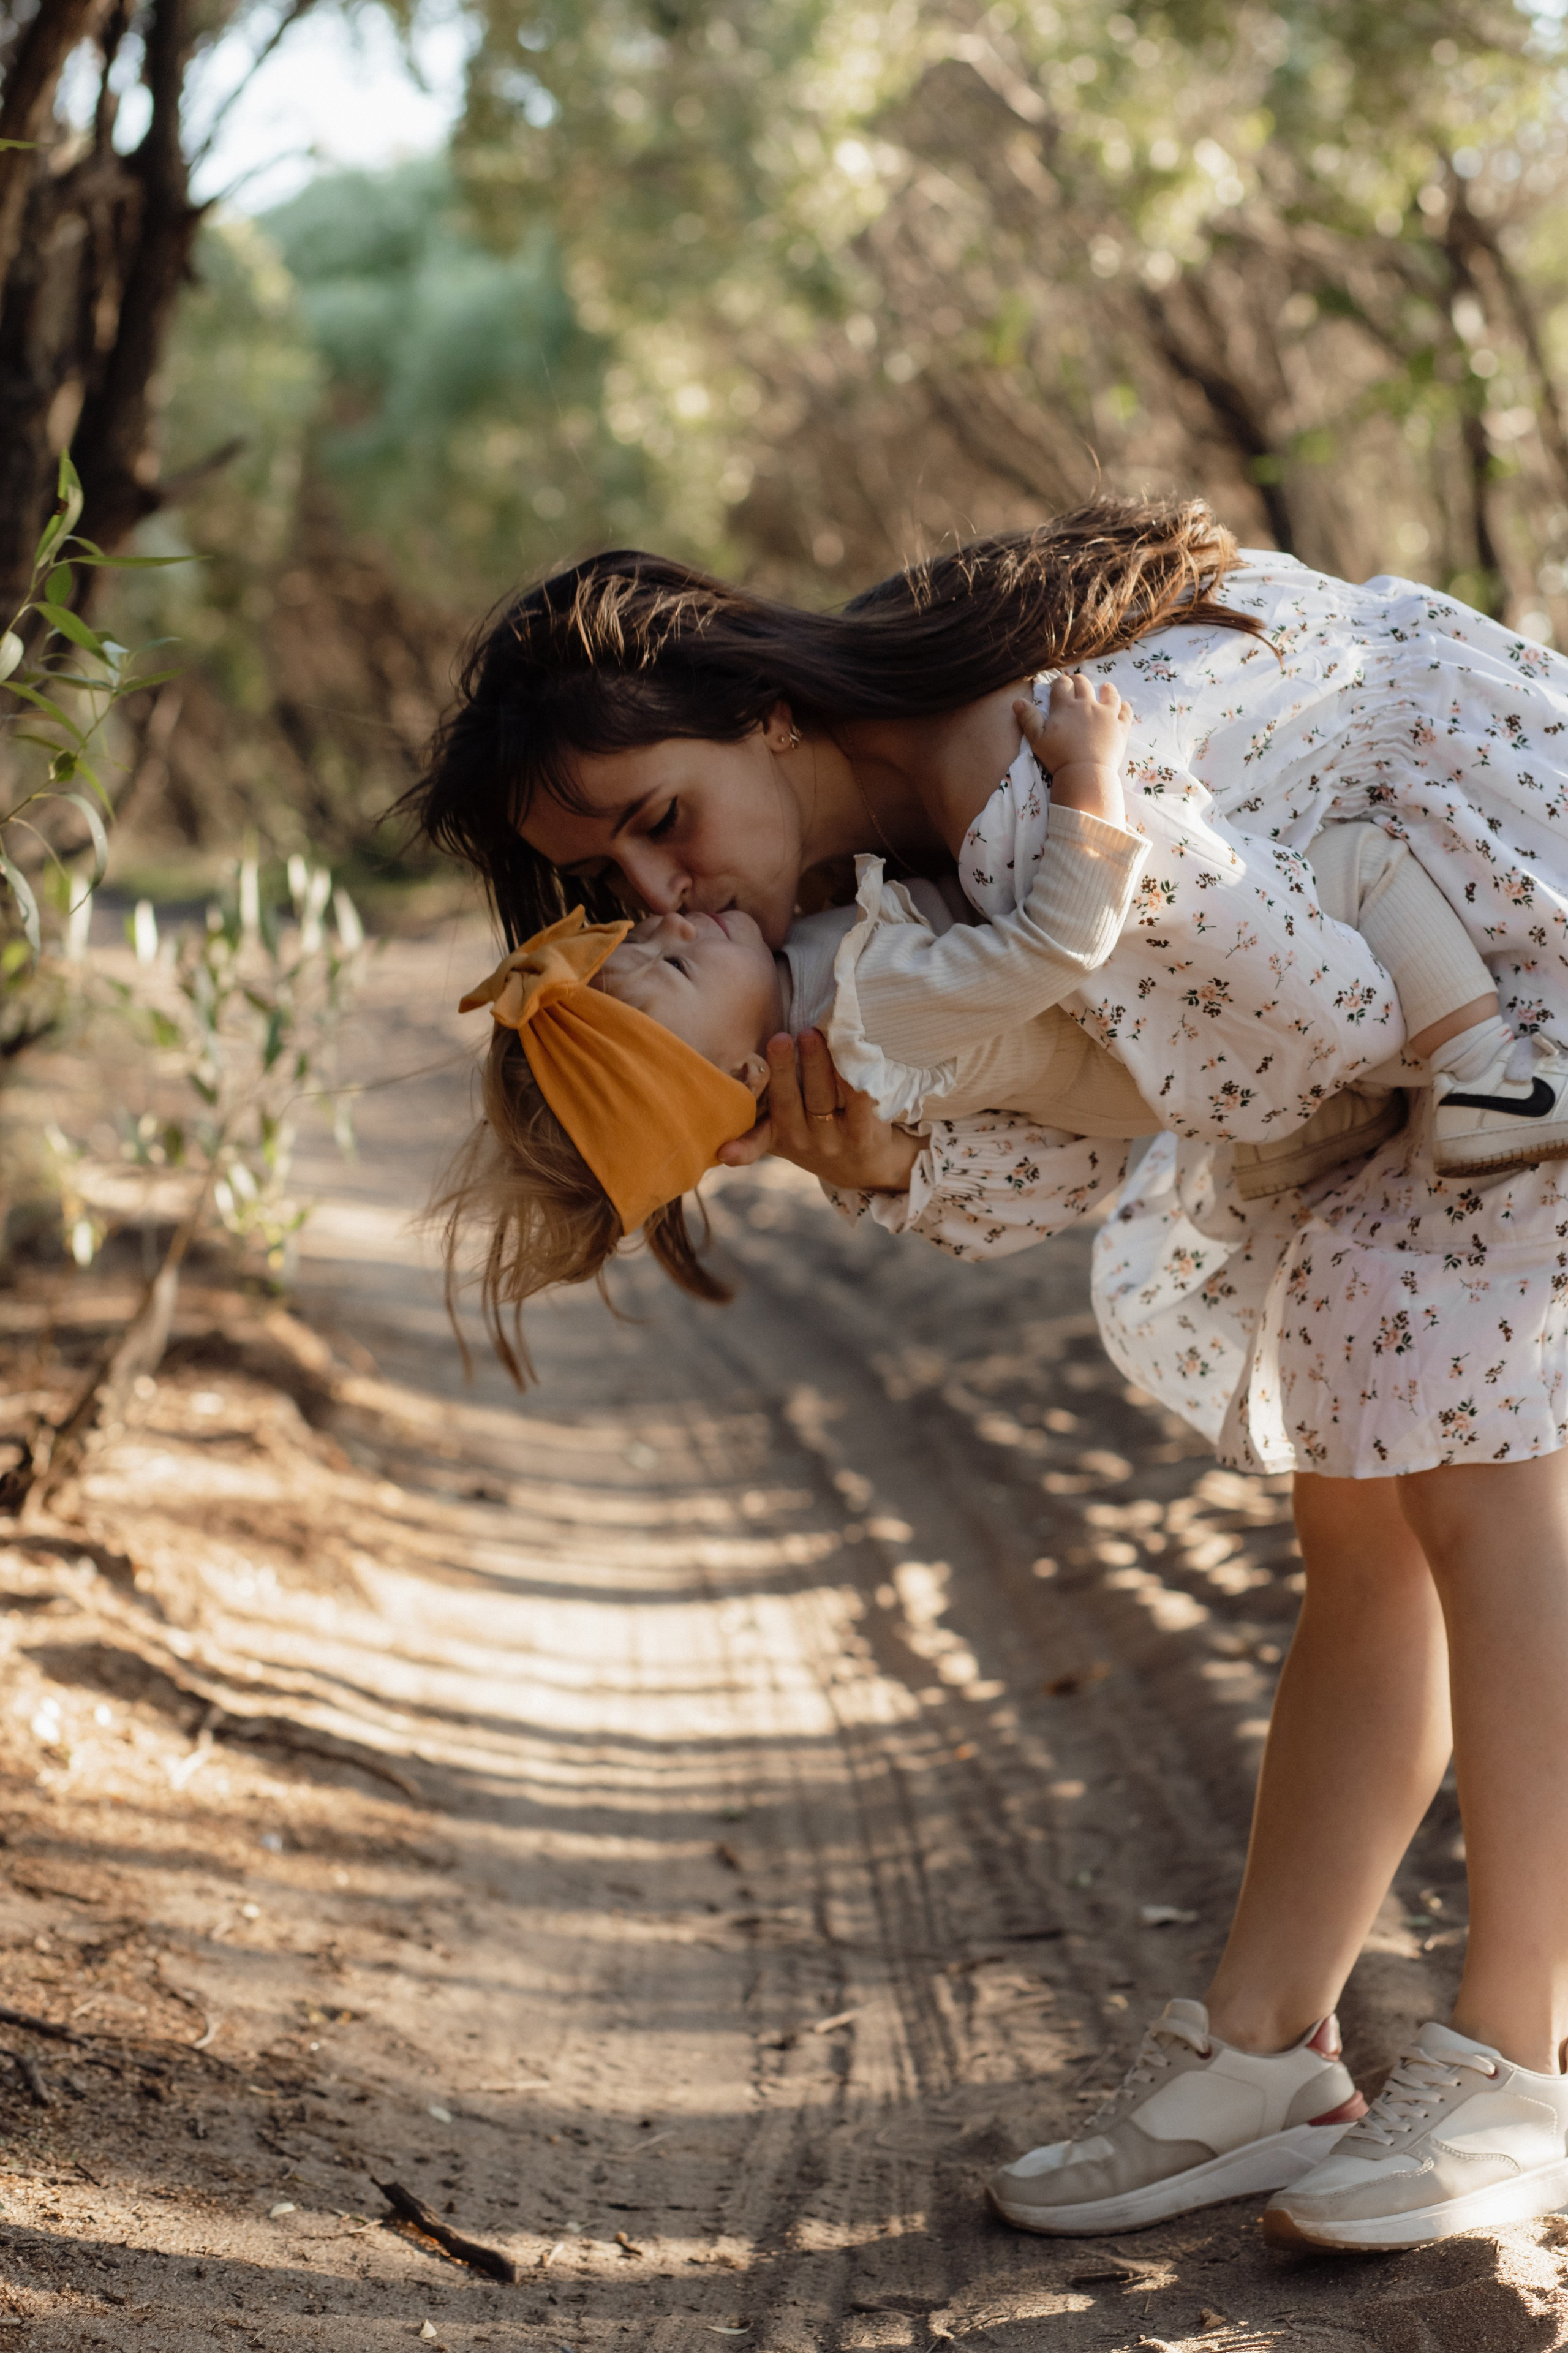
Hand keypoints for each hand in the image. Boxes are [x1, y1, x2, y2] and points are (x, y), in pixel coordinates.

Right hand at [715, 1029, 922, 1191]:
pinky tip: (849, 1054)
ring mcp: (831, 1139)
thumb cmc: (815, 1132)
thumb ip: (766, 1106)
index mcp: (776, 1135)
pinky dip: (852, 1078)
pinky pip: (857, 1103)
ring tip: (811, 1034)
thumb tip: (745, 1058)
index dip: (741, 1148)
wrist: (863, 1165)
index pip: (755, 1140)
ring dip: (816, 1063)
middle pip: (788, 1101)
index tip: (725, 1152)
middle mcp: (801, 1140)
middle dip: (783, 1069)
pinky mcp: (861, 1135)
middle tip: (779, 1038)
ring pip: (821, 1097)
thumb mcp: (783, 1130)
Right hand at [1014, 672, 1131, 824]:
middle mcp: (1087, 705)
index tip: (1060, 684)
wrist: (1085, 773)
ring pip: (1109, 694)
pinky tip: (1124, 705)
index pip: (1062, 685)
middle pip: (1084, 684)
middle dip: (1079, 681)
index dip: (1060, 682)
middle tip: (1078, 683)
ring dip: (1107, 689)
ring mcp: (1106, 715)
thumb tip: (1017, 701)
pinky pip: (1125, 712)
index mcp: (1065, 707)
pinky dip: (1124, 707)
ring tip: (1106, 687)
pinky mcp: (1120, 727)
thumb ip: (1028, 718)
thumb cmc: (1058, 757)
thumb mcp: (1037, 739)